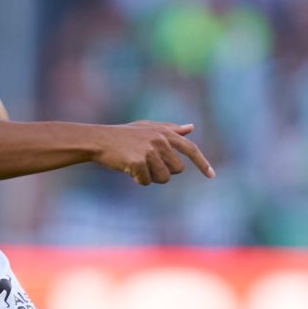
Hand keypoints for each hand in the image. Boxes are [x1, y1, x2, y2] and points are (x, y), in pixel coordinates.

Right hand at [93, 121, 215, 184]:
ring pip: (163, 178)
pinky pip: (146, 181)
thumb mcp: (146, 128)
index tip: (211, 176)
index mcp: (165, 133)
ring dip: (151, 177)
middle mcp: (160, 141)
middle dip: (164, 172)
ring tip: (136, 167)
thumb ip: (170, 129)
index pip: (191, 149)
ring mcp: (149, 151)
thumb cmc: (121, 135)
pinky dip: (138, 180)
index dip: (202, 163)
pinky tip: (127, 170)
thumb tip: (191, 127)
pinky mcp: (138, 162)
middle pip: (177, 169)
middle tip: (147, 165)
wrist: (97, 140)